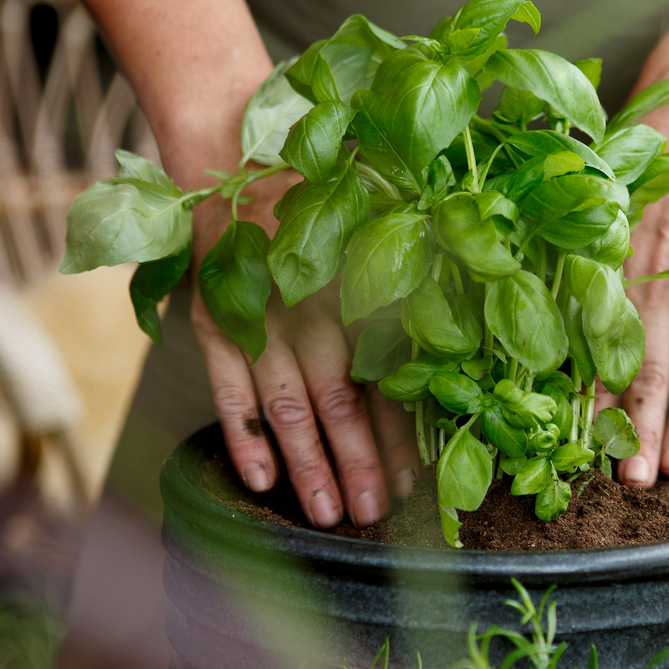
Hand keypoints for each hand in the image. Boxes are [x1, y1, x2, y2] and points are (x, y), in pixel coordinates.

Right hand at [188, 176, 417, 527]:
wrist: (235, 152)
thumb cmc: (321, 202)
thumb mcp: (373, 233)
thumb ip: (405, 291)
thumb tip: (455, 356)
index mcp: (359, 290)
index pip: (385, 378)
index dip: (399, 435)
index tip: (414, 484)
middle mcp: (312, 308)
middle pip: (340, 402)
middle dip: (357, 465)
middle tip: (371, 516)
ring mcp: (258, 317)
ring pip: (289, 405)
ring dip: (308, 464)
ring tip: (325, 515)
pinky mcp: (213, 319)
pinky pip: (228, 387)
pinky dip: (243, 434)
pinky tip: (260, 480)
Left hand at [600, 109, 668, 487]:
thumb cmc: (637, 185)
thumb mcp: (595, 228)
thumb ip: (578, 281)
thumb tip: (544, 336)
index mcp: (612, 285)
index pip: (601, 359)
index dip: (596, 410)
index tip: (588, 455)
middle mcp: (654, 293)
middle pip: (645, 375)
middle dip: (637, 432)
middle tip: (631, 482)